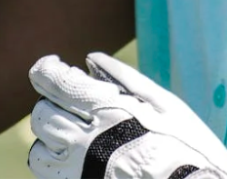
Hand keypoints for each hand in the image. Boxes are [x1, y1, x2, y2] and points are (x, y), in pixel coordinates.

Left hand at [27, 52, 226, 179]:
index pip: (53, 83)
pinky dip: (57, 161)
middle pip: (41, 115)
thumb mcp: (165, 104)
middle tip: (75, 103)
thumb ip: (124, 79)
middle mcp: (85, 143)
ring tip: (77, 133)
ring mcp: (80, 173)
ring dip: (51, 136)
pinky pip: (51, 175)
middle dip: (53, 101)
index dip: (46, 69)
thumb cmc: (188, 147)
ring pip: (39, 151)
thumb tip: (91, 59)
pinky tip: (81, 156)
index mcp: (107, 112)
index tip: (53, 66)